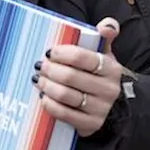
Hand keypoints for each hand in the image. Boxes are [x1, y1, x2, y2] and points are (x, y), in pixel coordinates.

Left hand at [35, 18, 123, 136]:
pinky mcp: (91, 124)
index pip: (82, 57)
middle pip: (70, 76)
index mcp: (111, 68)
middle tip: (39, 66)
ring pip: (65, 95)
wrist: (111, 107)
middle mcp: (109, 89)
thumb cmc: (98, 76)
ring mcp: (101, 108)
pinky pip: (64, 114)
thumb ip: (104, 37)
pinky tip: (43, 97)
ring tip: (38, 80)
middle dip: (50, 70)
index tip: (49, 52)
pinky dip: (49, 104)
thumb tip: (107, 25)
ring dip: (46, 86)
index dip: (62, 53)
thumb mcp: (104, 56)